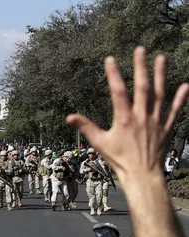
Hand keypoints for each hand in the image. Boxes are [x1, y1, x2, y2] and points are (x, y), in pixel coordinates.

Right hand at [67, 47, 188, 181]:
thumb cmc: (119, 160)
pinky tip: (185, 85)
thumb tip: (69, 117)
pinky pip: (174, 110)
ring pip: (160, 94)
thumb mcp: (99, 143)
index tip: (111, 59)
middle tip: (140, 49)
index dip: (114, 74)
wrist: (143, 175)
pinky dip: (180, 98)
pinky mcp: (166, 128)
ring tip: (161, 58)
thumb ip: (86, 127)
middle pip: (142, 87)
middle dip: (141, 67)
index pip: (118, 92)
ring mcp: (156, 121)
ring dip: (161, 75)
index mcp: (124, 119)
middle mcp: (142, 117)